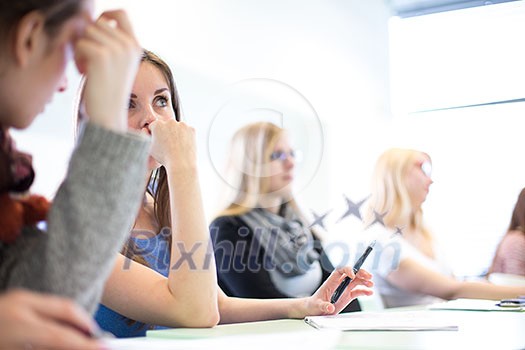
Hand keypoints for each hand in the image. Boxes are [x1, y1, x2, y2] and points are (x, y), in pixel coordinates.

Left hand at [0, 290, 101, 349]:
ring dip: (74, 317)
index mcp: (18, 325)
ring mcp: (18, 296)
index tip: (103, 347)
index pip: (61, 336)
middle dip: (85, 323)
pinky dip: (60, 313)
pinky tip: (63, 326)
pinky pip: (48, 302)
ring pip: (60, 303)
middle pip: (67, 308)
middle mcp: (20, 304)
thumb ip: (49, 349)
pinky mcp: (18, 295)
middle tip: (96, 336)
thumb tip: (77, 346)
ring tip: (81, 333)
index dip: (85, 344)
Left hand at [75, 10, 140, 131]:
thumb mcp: (117, 63)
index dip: (105, 15)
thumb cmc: (109, 91)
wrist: (109, 114)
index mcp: (136, 46)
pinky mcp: (102, 56)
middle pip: (98, 22)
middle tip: (89, 59)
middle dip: (89, 38)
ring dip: (82, 47)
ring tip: (87, 67)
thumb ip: (109, 41)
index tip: (96, 28)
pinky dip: (78, 58)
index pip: (121, 14)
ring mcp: (117, 50)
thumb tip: (86, 17)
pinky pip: (80, 44)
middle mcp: (129, 45)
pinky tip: (85, 72)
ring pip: (88, 32)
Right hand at [149, 119, 196, 171]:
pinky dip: (186, 137)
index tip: (159, 142)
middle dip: (166, 132)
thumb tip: (146, 129)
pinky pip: (188, 131)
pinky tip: (183, 145)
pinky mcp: (192, 129)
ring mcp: (182, 125)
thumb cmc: (165, 158)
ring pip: (178, 128)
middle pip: (167, 126)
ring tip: (176, 146)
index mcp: (158, 125)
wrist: (181, 164)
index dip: (155, 135)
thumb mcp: (150, 148)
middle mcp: (170, 122)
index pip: (154, 126)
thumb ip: (146, 136)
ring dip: (177, 134)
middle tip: (168, 145)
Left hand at [295, 267, 372, 316]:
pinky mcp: (347, 296)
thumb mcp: (317, 305)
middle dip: (360, 273)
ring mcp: (344, 289)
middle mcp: (339, 283)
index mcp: (331, 282)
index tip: (353, 275)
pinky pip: (357, 291)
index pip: (340, 271)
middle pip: (351, 273)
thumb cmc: (314, 305)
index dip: (347, 270)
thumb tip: (330, 307)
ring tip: (371, 284)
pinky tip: (370, 293)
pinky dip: (364, 291)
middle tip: (368, 276)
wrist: (315, 310)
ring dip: (364, 281)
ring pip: (356, 281)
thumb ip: (324, 306)